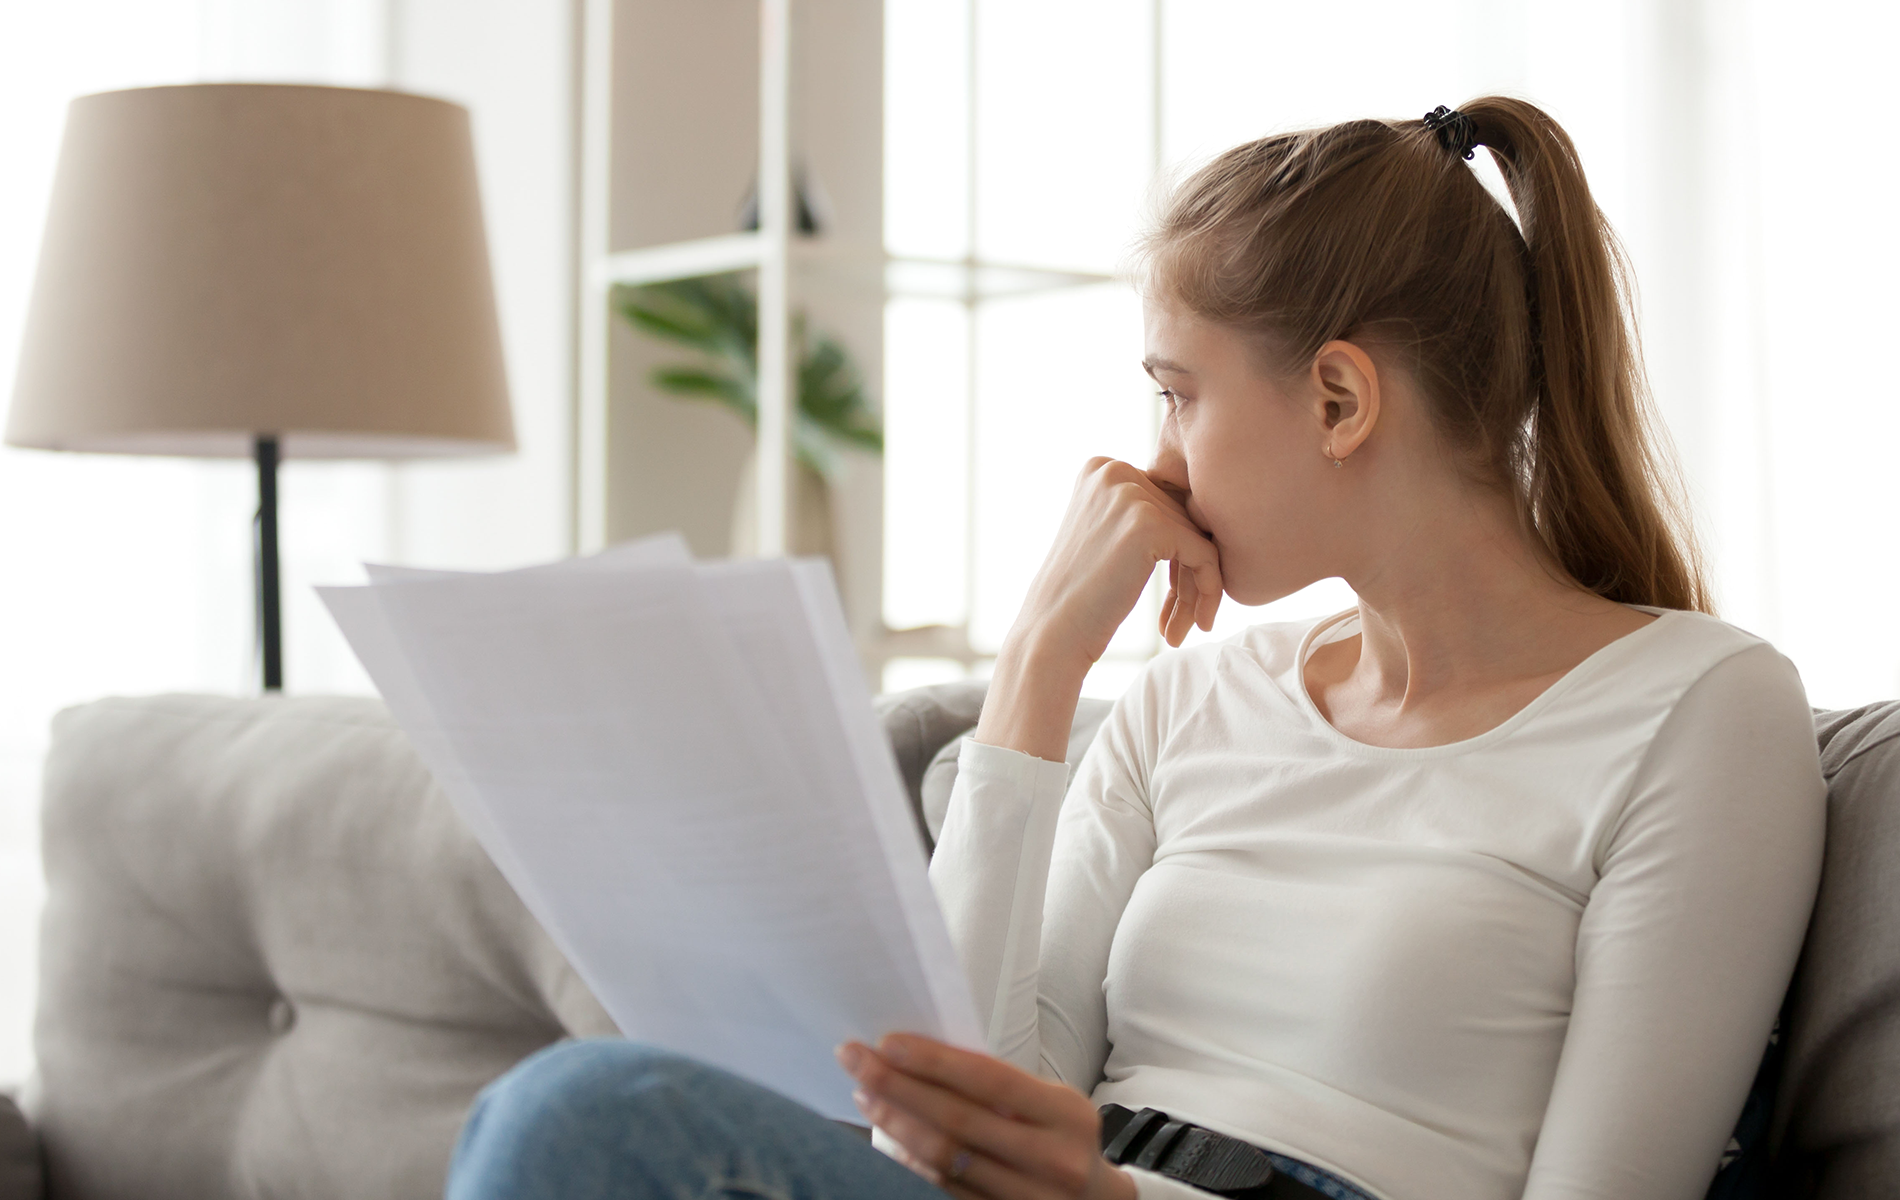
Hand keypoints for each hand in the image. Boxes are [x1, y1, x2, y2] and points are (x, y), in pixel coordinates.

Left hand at [838, 1034, 1135, 1199]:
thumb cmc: (1061, 1138)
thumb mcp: (1050, 1104)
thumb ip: (1000, 1086)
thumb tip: (923, 1056)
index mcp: (1065, 1115)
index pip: (990, 1080)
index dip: (935, 1061)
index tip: (887, 1042)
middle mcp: (1052, 1160)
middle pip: (958, 1121)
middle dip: (898, 1087)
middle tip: (856, 1061)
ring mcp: (1028, 1199)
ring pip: (945, 1161)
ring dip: (896, 1125)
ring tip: (865, 1095)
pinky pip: (945, 1191)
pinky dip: (910, 1165)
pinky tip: (888, 1142)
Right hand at [1015, 458, 1221, 667]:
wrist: (1051, 634)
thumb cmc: (1078, 597)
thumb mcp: (1103, 533)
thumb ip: (1143, 511)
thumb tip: (1204, 507)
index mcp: (1101, 467)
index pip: (1168, 500)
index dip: (1177, 550)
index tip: (1175, 596)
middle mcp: (1114, 470)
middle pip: (1184, 518)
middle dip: (1188, 572)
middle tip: (1181, 621)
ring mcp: (1130, 495)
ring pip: (1198, 538)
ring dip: (1197, 588)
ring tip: (1183, 627)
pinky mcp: (1149, 524)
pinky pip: (1206, 555)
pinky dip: (1209, 591)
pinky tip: (1199, 623)